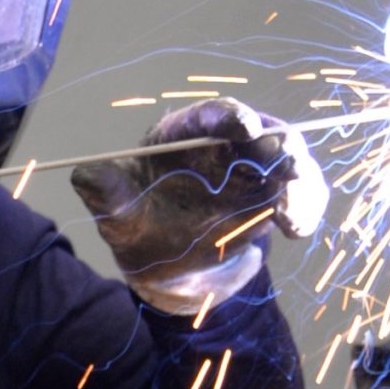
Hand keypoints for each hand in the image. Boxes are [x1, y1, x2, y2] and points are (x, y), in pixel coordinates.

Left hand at [72, 98, 324, 315]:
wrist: (171, 272)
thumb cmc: (140, 233)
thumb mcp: (118, 218)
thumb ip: (108, 195)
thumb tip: (83, 174)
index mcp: (183, 136)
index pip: (210, 115)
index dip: (230, 117)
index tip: (247, 129)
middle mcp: (224, 145)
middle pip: (262, 133)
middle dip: (280, 148)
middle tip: (289, 169)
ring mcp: (254, 169)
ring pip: (289, 162)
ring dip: (299, 184)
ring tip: (292, 218)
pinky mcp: (275, 195)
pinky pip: (301, 194)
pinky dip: (306, 208)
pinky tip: (297, 229)